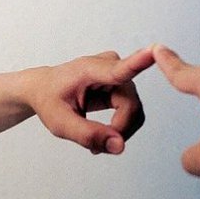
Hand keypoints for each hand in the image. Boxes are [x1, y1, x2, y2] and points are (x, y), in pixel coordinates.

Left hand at [21, 48, 153, 153]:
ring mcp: (120, 73)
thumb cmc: (49, 100)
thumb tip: (120, 146)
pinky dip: (120, 127)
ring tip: (96, 140)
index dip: (139, 62)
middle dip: (117, 131)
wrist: (44, 88)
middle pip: (131, 106)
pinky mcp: (123, 83)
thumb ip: (88, 135)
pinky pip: (133, 111)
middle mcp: (110, 65)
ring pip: (135, 111)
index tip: (156, 50)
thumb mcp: (60, 123)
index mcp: (89, 69)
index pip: (119, 68)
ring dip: (119, 131)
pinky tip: (103, 132)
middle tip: (95, 148)